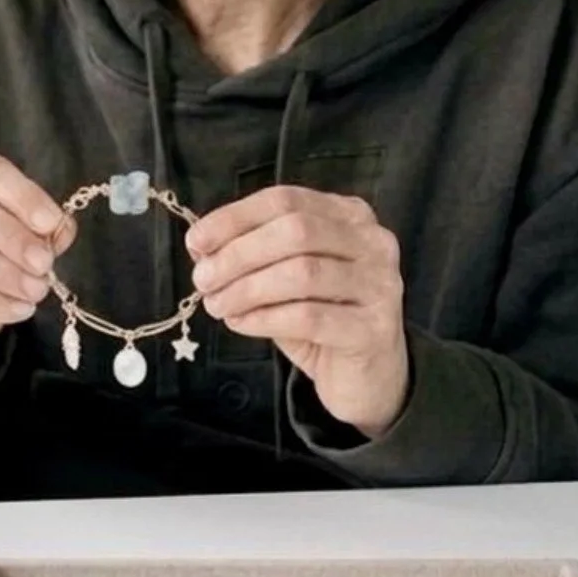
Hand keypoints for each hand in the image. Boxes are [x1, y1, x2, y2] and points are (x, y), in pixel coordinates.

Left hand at [185, 187, 408, 436]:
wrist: (366, 375)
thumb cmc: (322, 317)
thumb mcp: (286, 277)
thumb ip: (253, 255)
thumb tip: (202, 246)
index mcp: (349, 215)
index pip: (286, 201)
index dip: (235, 217)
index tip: (196, 241)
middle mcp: (374, 242)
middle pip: (296, 231)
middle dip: (239, 254)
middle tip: (204, 280)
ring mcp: (380, 284)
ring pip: (303, 273)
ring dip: (248, 289)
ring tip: (218, 305)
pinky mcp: (374, 329)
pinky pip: (309, 317)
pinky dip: (265, 318)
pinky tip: (241, 323)